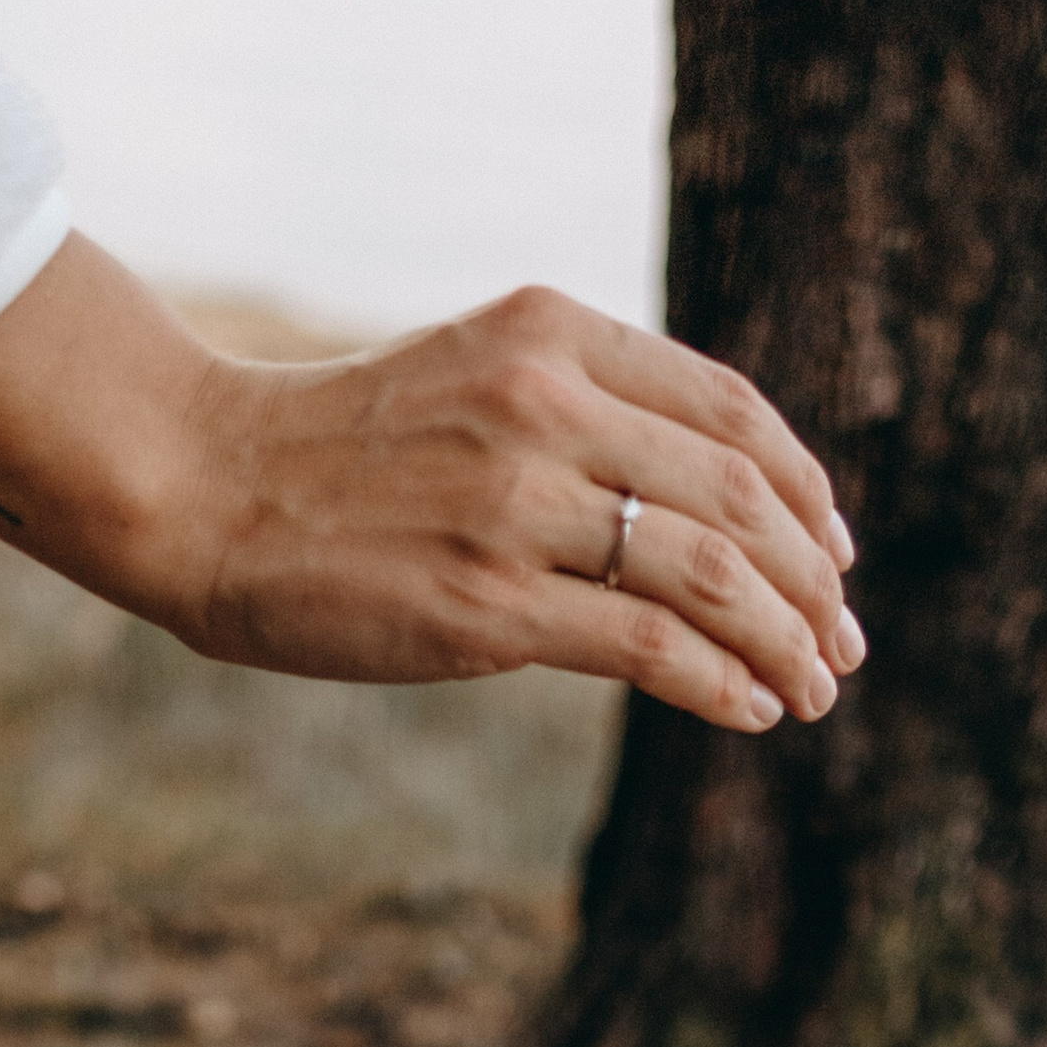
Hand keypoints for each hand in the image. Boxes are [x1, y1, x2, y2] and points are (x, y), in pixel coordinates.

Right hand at [0, 236, 863, 734]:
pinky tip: (754, 710)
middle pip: (742, 494)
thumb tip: (688, 509)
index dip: (805, 489)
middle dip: (817, 581)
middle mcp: (548, 404)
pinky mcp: (489, 605)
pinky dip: (724, 682)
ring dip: (787, 641)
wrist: (200, 487)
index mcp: (551, 336)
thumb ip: (575, 418)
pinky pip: (650, 643)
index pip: (730, 411)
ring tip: (816, 690)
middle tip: (846, 643)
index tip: (835, 552)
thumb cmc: (333, 459)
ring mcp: (519, 505)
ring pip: (713, 572)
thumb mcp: (469, 388)